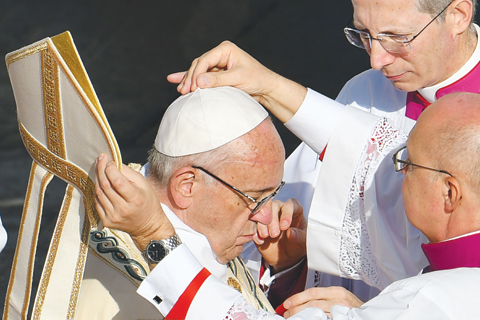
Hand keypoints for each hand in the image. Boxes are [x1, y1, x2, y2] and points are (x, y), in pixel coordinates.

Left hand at [94, 153, 174, 250]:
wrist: (147, 226)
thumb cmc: (148, 202)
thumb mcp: (144, 184)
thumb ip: (128, 173)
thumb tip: (113, 163)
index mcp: (135, 199)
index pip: (117, 181)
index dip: (110, 168)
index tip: (109, 160)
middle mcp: (123, 209)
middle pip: (105, 186)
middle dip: (101, 169)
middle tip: (100, 159)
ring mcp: (113, 216)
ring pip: (99, 193)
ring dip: (97, 178)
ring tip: (99, 168)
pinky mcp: (107, 221)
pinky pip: (97, 202)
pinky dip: (97, 190)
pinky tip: (100, 183)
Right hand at [167, 41, 306, 122]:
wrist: (266, 89)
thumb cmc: (257, 80)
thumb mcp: (238, 79)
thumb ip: (218, 80)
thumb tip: (199, 81)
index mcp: (225, 49)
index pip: (205, 60)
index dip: (196, 74)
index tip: (193, 87)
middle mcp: (220, 54)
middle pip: (199, 65)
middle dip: (191, 78)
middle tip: (184, 92)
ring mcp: (217, 64)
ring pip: (197, 72)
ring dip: (188, 81)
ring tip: (181, 91)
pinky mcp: (216, 74)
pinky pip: (200, 76)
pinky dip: (190, 80)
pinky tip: (175, 80)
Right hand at [254, 198, 306, 272]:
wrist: (285, 257)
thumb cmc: (296, 246)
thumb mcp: (303, 243)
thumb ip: (299, 237)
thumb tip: (290, 232)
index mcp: (295, 211)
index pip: (290, 205)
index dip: (287, 214)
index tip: (285, 227)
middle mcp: (281, 210)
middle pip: (274, 205)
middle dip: (273, 220)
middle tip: (274, 234)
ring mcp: (268, 216)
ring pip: (261, 211)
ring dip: (262, 224)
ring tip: (266, 236)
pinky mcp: (258, 224)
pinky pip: (252, 222)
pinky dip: (255, 231)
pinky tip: (260, 241)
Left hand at [282, 287, 363, 317]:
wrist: (370, 316)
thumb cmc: (353, 309)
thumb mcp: (338, 299)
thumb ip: (322, 299)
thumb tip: (300, 304)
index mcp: (336, 291)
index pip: (312, 292)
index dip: (297, 298)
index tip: (286, 303)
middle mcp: (340, 299)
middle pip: (313, 302)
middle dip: (297, 308)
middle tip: (287, 314)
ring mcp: (343, 311)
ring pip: (318, 313)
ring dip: (303, 316)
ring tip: (294, 319)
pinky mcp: (345, 318)